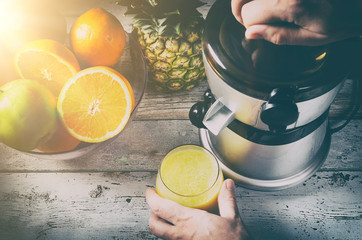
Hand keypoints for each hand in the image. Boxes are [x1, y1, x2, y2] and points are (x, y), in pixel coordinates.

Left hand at [146, 179, 249, 239]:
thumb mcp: (232, 219)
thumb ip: (227, 200)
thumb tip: (227, 185)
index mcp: (189, 221)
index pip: (160, 208)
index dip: (151, 199)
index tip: (150, 192)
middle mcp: (181, 235)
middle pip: (153, 225)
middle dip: (152, 214)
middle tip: (157, 205)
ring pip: (161, 236)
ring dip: (161, 226)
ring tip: (169, 218)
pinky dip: (172, 235)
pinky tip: (183, 231)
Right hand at [231, 0, 361, 45]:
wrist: (360, 5)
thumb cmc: (342, 19)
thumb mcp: (310, 37)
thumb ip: (277, 35)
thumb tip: (251, 34)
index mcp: (289, 4)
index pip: (248, 15)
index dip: (248, 25)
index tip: (254, 29)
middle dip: (243, 8)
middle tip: (249, 16)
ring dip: (251, 1)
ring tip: (257, 8)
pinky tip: (266, 3)